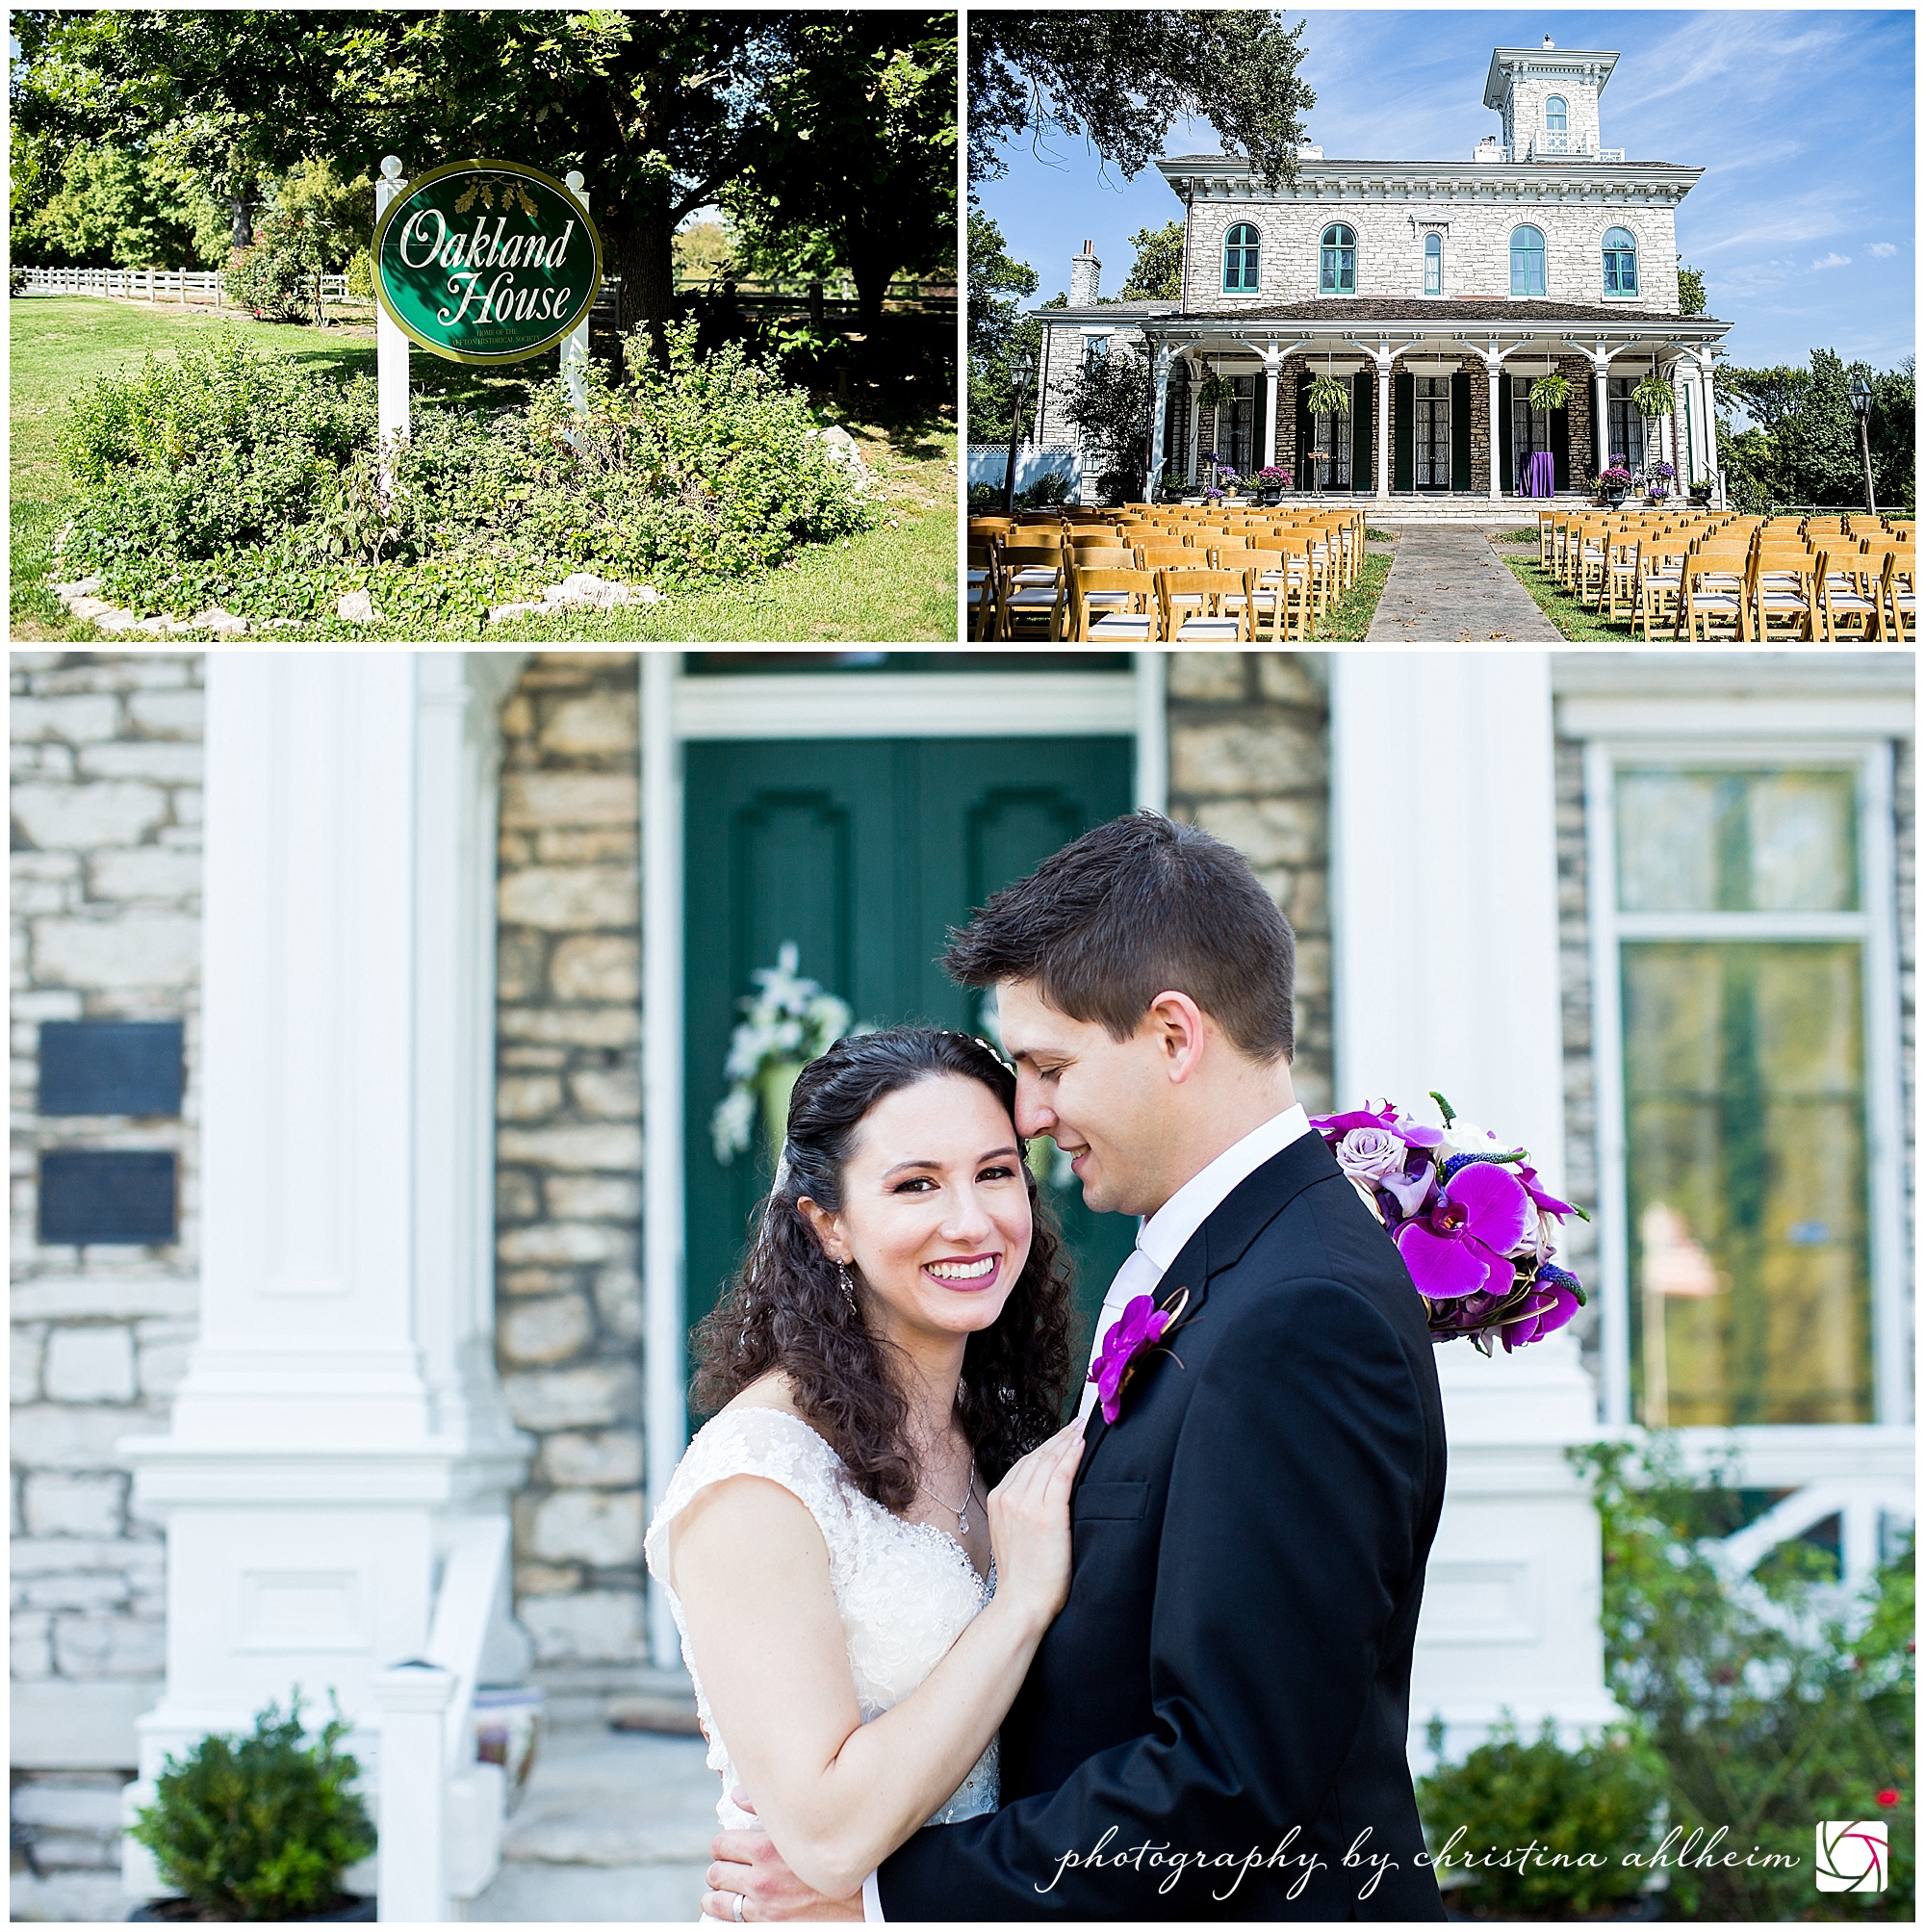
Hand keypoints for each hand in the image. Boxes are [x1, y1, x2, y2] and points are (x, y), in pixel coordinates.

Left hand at [706, 1800, 863, 1922]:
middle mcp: (762, 1882)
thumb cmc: (840, 1852)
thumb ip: (769, 1807)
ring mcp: (765, 1910)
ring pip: (718, 1903)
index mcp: (766, 1850)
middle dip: (721, 1866)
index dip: (724, 1843)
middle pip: (716, 1872)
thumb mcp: (808, 1823)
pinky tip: (735, 1910)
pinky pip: (732, 1925)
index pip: (721, 1844)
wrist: (869, 1895)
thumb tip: (738, 1795)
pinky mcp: (772, 1927)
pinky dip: (729, 1917)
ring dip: (719, 1895)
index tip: (729, 1845)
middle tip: (728, 1865)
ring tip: (724, 1890)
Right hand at [984, 1416, 1085, 1629]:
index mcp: (999, 1500)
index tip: (1064, 1433)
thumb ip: (1021, 1509)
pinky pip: (1060, 1475)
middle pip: (1037, 1457)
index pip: (1026, 1462)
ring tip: (1083, 1428)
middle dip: (1059, 1437)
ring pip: (1049, 1462)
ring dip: (1067, 1441)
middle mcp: (1009, 1497)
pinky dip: (1071, 1456)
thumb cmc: (1024, 1575)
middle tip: (1079, 1422)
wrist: (1022, 1603)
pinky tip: (1081, 1445)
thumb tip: (1042, 1491)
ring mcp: (1026, 1504)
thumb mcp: (1012, 1534)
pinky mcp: (1046, 1514)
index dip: (1047, 1445)